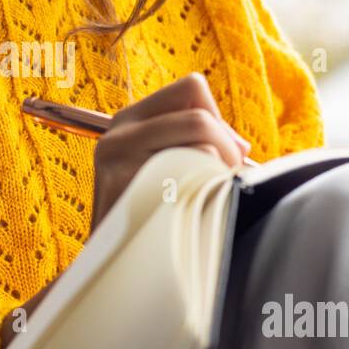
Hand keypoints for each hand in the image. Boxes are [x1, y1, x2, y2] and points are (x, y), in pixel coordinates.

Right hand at [89, 72, 249, 236]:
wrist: (108, 260)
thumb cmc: (144, 213)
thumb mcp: (159, 165)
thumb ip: (194, 143)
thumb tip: (241, 146)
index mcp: (129, 119)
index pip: (191, 88)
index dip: (218, 117)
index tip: (222, 151)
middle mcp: (120, 132)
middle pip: (199, 115)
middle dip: (227, 145)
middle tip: (227, 176)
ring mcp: (120, 159)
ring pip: (199, 144)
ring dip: (216, 171)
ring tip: (205, 195)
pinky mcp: (127, 188)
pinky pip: (189, 174)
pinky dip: (203, 190)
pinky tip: (191, 209)